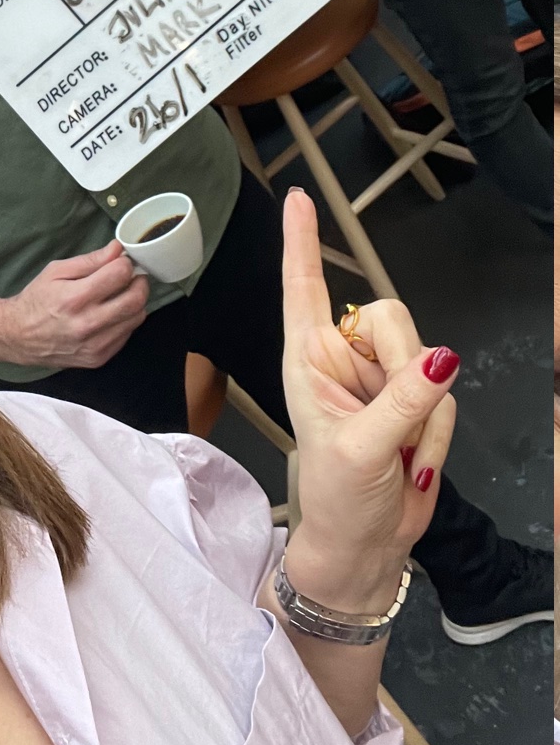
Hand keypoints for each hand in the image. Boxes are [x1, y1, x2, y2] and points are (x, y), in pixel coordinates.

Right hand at [0, 240, 148, 368]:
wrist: (19, 336)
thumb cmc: (36, 300)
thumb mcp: (56, 271)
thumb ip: (90, 260)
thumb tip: (117, 249)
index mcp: (74, 298)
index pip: (119, 275)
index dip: (124, 264)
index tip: (121, 262)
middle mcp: (87, 324)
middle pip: (135, 300)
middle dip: (139, 282)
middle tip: (132, 277)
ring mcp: (94, 345)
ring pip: (136, 318)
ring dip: (134, 302)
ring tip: (120, 295)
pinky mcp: (98, 358)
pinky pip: (127, 335)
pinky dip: (125, 321)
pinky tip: (111, 314)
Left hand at [279, 190, 457, 612]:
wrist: (366, 547)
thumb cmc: (337, 499)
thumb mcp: (360, 451)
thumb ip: (403, 401)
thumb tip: (441, 356)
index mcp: (308, 360)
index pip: (304, 288)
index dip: (302, 242)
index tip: (299, 198)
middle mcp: (343, 360)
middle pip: (389, 319)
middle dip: (401, 369)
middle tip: (391, 423)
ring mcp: (381, 379)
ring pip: (426, 357)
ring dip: (422, 412)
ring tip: (395, 452)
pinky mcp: (414, 400)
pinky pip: (445, 392)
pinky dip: (437, 432)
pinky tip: (413, 460)